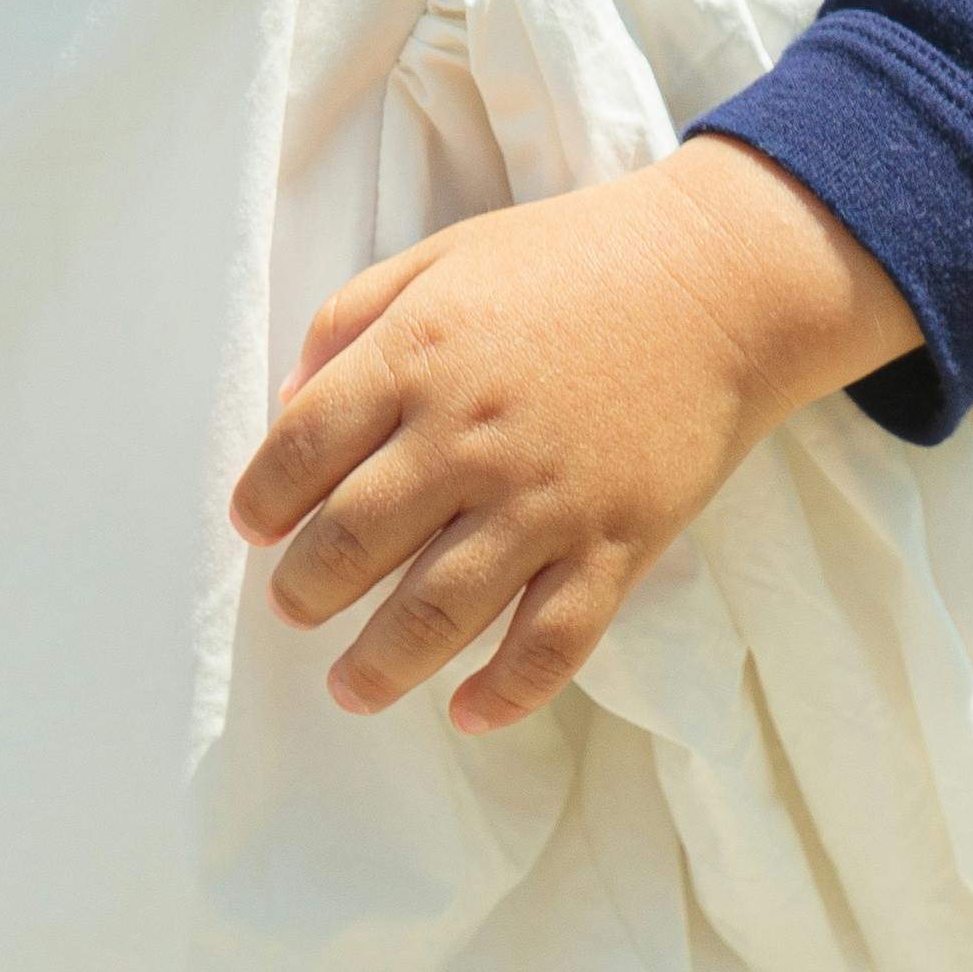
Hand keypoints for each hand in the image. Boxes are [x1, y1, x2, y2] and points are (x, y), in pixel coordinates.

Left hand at [231, 139, 917, 732]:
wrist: (716, 280)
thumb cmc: (571, 261)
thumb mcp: (443, 258)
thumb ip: (353, 319)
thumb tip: (288, 403)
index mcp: (414, 358)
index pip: (300, 450)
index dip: (263, 500)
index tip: (256, 528)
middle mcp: (466, 438)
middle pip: (351, 543)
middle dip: (305, 591)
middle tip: (296, 607)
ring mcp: (542, 501)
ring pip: (435, 613)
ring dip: (377, 665)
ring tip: (351, 688)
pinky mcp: (614, 545)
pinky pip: (550, 643)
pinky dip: (505, 692)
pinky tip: (468, 713)